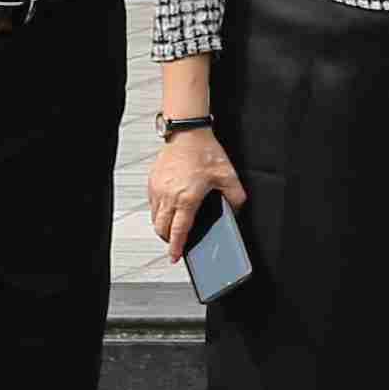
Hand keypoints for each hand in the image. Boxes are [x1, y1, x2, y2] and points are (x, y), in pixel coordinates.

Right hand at [145, 125, 246, 257]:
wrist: (187, 132)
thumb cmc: (205, 151)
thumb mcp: (228, 175)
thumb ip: (236, 196)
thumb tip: (236, 209)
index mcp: (187, 198)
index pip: (179, 231)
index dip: (176, 247)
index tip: (175, 257)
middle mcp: (169, 195)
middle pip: (162, 228)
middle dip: (168, 239)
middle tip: (176, 242)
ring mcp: (158, 189)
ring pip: (155, 217)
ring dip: (163, 226)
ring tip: (173, 226)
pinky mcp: (152, 182)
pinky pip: (152, 204)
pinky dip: (159, 211)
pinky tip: (170, 208)